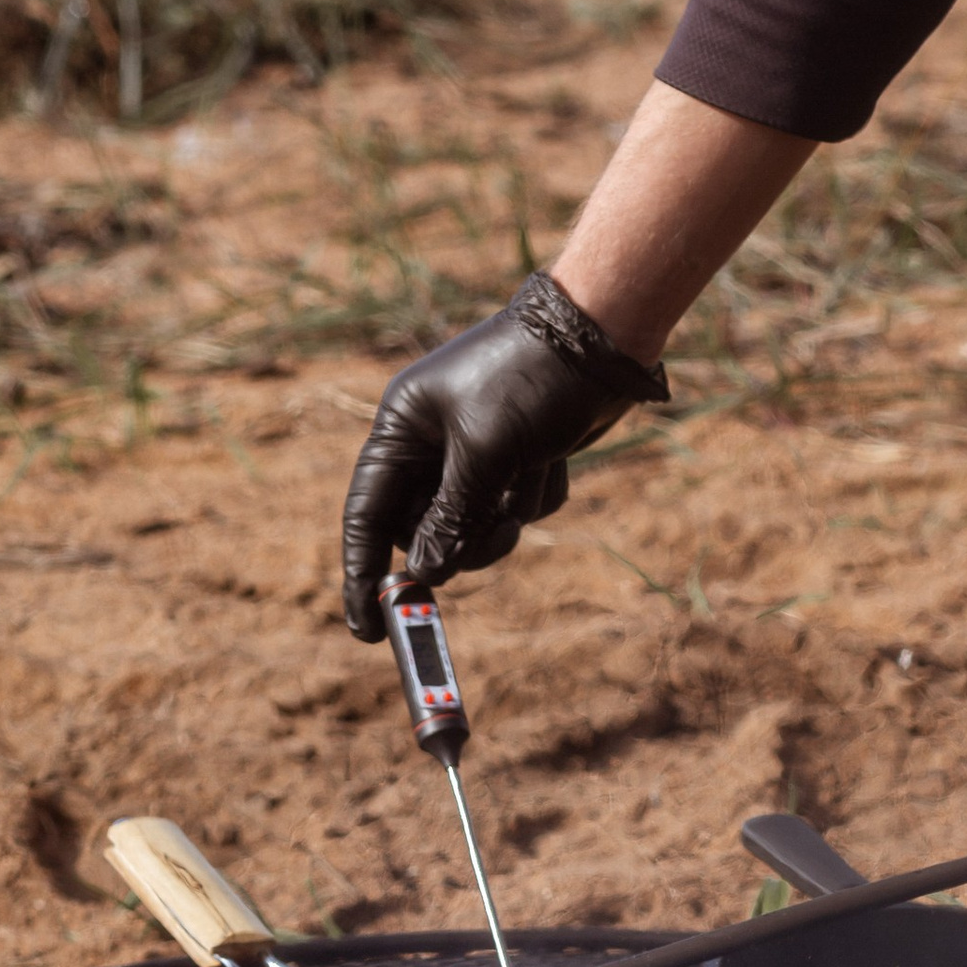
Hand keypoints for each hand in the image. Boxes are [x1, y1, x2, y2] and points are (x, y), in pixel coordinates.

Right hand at [340, 282, 662, 630]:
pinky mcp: (517, 457)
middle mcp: (430, 440)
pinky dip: (534, 495)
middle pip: (423, 528)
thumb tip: (426, 576)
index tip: (370, 631)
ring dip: (504, 520)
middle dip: (461, 541)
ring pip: (472, 526)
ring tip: (529, 482)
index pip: (367, 512)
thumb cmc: (532, 379)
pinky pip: (513, 507)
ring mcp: (475, 450)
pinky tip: (555, 458)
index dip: (364, 573)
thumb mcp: (486, 453)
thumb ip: (451, 518)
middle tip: (498, 535)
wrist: (603, 335)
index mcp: (403, 426)